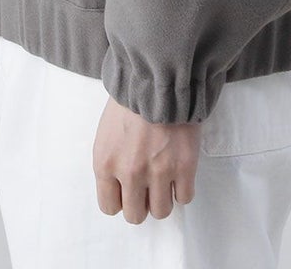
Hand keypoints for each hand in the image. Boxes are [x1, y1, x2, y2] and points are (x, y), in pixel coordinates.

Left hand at [92, 94, 201, 221]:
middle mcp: (130, 173)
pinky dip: (183, 189)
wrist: (159, 76)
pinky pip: (185, 198)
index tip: (127, 188)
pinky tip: (179, 172)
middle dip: (142, 202)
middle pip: (135, 215)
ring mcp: (159, 171)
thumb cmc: (130, 99)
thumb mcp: (106, 133)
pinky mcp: (184, 166)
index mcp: (105, 164)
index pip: (109, 207)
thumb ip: (110, 164)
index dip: (120, 199)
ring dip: (163, 198)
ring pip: (161, 211)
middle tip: (148, 185)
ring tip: (165, 178)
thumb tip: (120, 189)